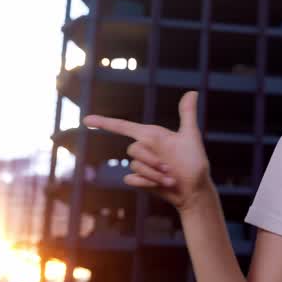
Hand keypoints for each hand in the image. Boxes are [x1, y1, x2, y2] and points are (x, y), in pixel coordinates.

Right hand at [81, 91, 212, 211]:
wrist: (194, 189)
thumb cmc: (195, 162)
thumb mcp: (191, 136)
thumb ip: (187, 114)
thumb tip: (192, 92)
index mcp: (151, 135)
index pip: (123, 127)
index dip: (104, 123)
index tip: (86, 120)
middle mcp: (144, 148)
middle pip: (132, 150)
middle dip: (152, 161)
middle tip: (170, 169)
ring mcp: (141, 165)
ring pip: (134, 166)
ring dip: (154, 175)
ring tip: (171, 179)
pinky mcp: (140, 180)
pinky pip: (131, 179)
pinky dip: (146, 183)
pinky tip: (161, 185)